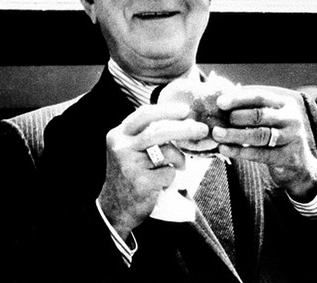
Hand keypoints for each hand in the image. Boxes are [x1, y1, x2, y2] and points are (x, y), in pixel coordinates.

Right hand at [98, 102, 208, 238]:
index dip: (166, 110)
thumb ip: (145, 135)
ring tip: (180, 165)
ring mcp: (130, 165)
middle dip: (184, 128)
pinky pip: (168, 172)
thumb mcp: (128, 150)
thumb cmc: (129, 175)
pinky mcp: (141, 182)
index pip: (144, 114)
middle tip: (201, 129)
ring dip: (180, 158)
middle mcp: (122, 147)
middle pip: (158, 131)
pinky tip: (163, 183)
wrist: (115, 208)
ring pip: (167, 152)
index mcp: (118, 135)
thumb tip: (180, 121)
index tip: (184, 109)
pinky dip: (172, 177)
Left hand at [211, 86, 316, 200]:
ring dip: (234, 134)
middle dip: (236, 117)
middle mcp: (292, 118)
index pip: (260, 97)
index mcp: (286, 104)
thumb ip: (253, 108)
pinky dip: (239, 151)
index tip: (220, 103)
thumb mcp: (271, 119)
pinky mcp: (288, 157)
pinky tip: (225, 149)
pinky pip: (259, 153)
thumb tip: (223, 97)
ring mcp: (292, 138)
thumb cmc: (277, 136)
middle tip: (217, 122)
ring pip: (259, 135)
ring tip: (217, 135)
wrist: (300, 166)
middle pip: (260, 115)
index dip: (238, 99)